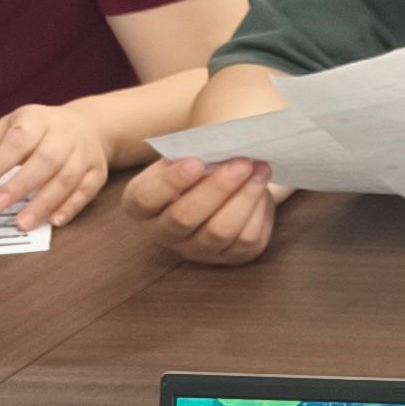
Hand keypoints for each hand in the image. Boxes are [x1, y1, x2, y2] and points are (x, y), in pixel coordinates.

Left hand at [0, 100, 109, 229]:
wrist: (86, 126)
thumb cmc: (38, 130)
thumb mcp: (8, 127)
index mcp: (37, 119)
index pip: (17, 141)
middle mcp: (64, 134)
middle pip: (46, 160)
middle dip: (21, 185)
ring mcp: (85, 153)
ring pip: (67, 179)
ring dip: (45, 203)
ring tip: (23, 222)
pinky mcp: (98, 171)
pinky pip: (87, 191)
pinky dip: (71, 207)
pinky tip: (54, 221)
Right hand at [124, 155, 281, 266]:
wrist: (222, 182)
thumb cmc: (198, 163)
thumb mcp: (186, 153)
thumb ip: (193, 151)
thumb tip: (220, 147)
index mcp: (141, 204)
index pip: (146, 198)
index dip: (170, 182)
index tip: (196, 162)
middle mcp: (163, 233)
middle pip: (184, 217)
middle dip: (217, 188)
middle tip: (242, 163)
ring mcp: (196, 249)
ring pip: (219, 231)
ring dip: (244, 198)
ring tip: (260, 170)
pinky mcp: (229, 257)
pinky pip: (246, 240)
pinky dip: (258, 211)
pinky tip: (263, 189)